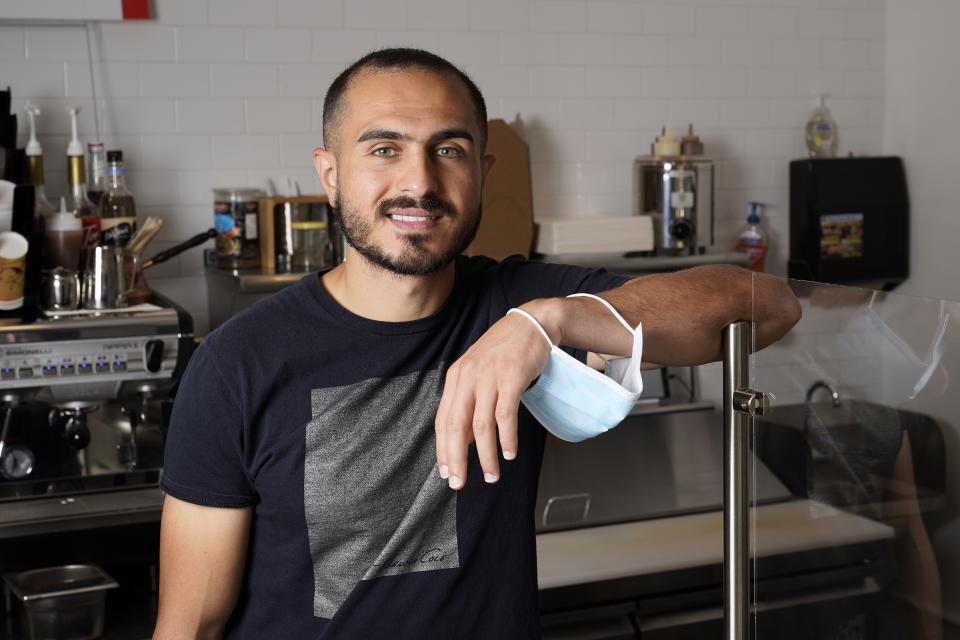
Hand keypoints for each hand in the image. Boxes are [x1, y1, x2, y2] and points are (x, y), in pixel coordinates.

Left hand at [434, 300, 556, 489]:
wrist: (530, 323)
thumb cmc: (504, 351)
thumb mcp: (478, 373)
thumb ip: (469, 403)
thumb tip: (462, 440)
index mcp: (456, 378)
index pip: (443, 420)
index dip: (443, 450)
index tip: (446, 473)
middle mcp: (468, 378)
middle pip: (456, 426)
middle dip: (457, 459)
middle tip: (459, 484)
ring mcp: (489, 377)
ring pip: (481, 425)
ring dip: (485, 455)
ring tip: (492, 475)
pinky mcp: (511, 377)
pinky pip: (505, 415)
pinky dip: (507, 438)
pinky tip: (509, 453)